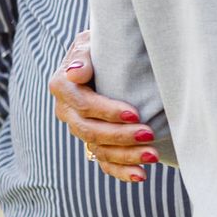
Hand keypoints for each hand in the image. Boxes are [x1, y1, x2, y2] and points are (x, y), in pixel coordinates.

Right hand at [48, 29, 159, 184]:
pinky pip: (104, 163)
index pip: (84, 104)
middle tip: (149, 134)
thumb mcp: (91, 41)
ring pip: (98, 149)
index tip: (135, 112)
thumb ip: (83, 54)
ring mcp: (80, 129)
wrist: (106, 55)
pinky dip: (121, 171)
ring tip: (152, 155)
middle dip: (121, 136)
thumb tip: (75, 72)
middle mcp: (67, 111)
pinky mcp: (93, 142)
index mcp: (63, 86)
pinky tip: (141, 175)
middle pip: (91, 131)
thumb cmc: (101, 43)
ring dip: (126, 156)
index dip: (108, 111)